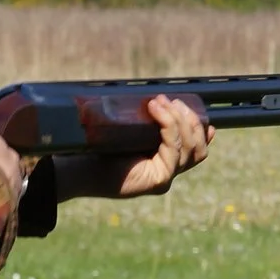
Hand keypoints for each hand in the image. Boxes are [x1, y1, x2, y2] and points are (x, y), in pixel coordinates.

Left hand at [51, 94, 213, 202]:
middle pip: (198, 149)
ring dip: (179, 120)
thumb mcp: (128, 131)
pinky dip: (169, 126)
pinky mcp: (157, 181)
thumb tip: (158, 97)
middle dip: (190, 119)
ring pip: (190, 149)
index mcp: (164, 162)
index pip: (197, 150)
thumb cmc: (98, 149)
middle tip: (170, 100)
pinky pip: (174, 151)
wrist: (78, 169)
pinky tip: (156, 110)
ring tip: (160, 102)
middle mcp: (168, 173)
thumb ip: (144, 122)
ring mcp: (164, 179)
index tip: (199, 109)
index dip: (202, 130)